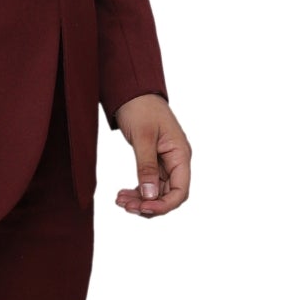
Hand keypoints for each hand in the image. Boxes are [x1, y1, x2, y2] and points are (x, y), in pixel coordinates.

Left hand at [112, 94, 190, 217]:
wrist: (133, 92)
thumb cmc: (141, 108)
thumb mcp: (143, 137)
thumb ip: (146, 167)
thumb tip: (149, 196)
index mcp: (180, 154)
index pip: (180, 191)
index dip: (163, 205)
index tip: (142, 208)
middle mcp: (176, 161)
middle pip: (168, 195)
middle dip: (148, 205)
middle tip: (125, 206)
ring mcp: (166, 162)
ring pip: (157, 192)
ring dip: (140, 200)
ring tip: (119, 200)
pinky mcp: (154, 161)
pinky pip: (149, 184)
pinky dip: (137, 192)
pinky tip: (122, 194)